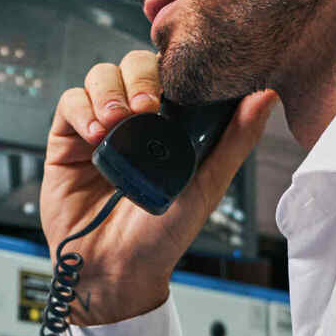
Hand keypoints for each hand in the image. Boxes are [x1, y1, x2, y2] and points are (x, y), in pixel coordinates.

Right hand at [41, 50, 276, 326]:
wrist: (116, 270)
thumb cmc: (163, 236)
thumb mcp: (207, 185)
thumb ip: (236, 140)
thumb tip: (267, 95)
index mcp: (171, 124)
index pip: (170, 73)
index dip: (172, 69)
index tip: (178, 87)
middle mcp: (135, 121)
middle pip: (133, 66)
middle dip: (139, 78)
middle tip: (146, 108)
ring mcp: (101, 128)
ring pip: (101, 78)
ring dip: (109, 91)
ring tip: (117, 122)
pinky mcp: (67, 140)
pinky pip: (70, 103)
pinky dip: (82, 109)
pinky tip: (96, 135)